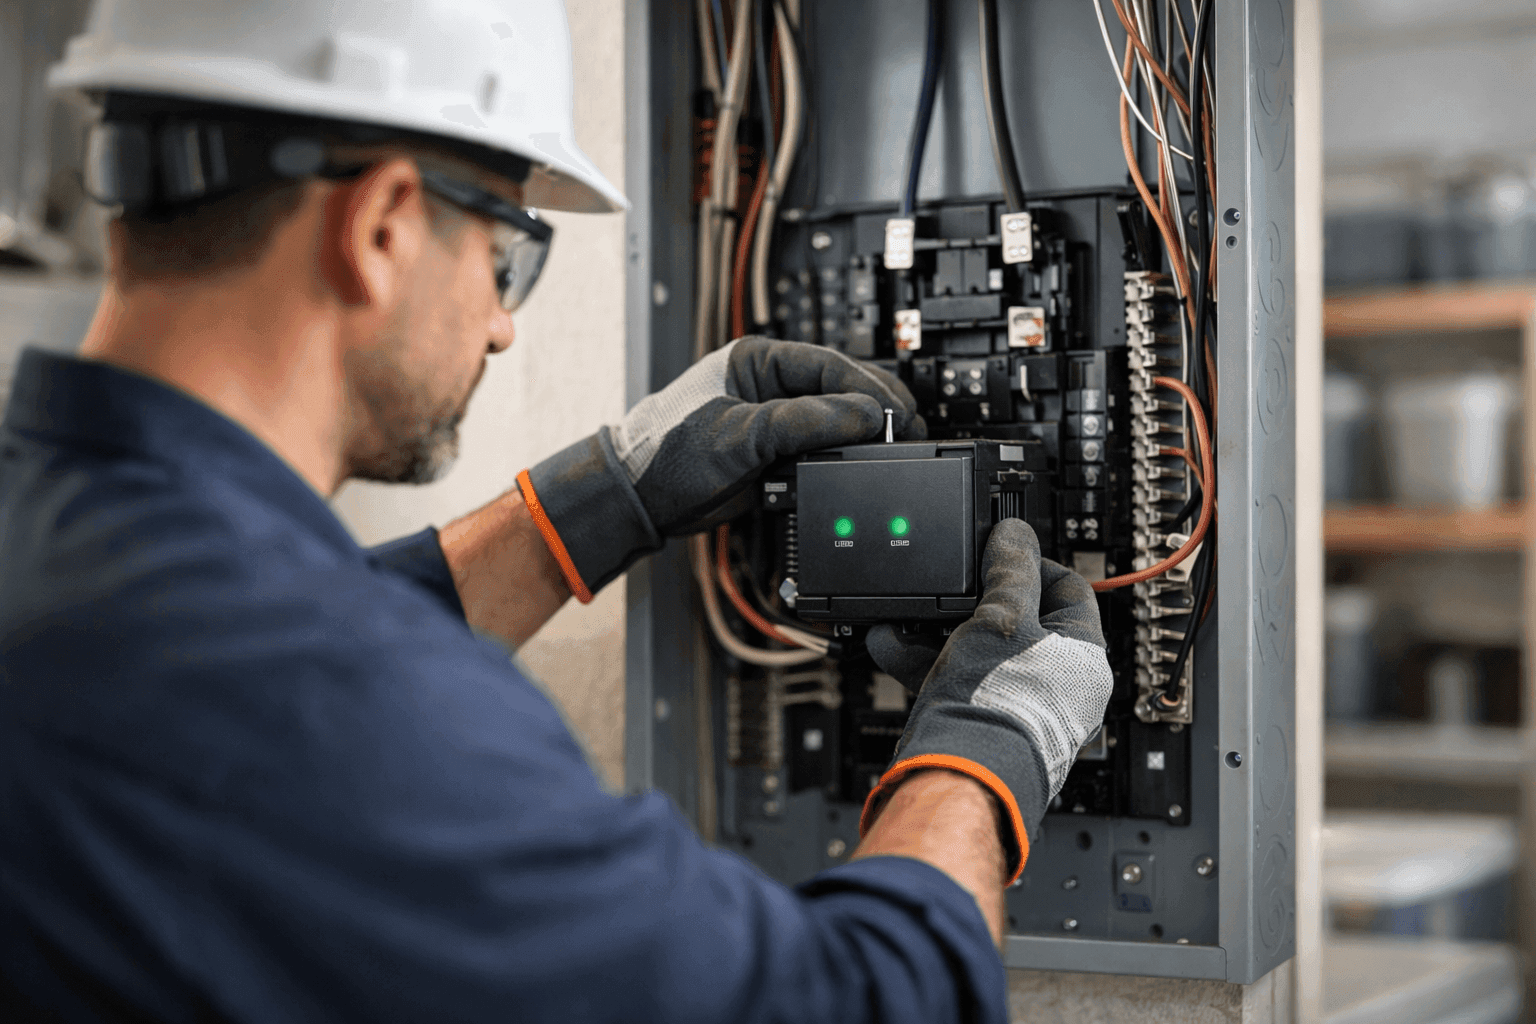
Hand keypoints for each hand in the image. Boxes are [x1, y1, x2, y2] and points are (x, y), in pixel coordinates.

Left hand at [519, 337, 923, 600]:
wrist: (638, 500)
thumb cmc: (665, 452)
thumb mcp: (740, 434)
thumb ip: (804, 422)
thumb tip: (862, 416)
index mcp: (759, 360)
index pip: (830, 365)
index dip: (869, 390)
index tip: (895, 414)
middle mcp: (771, 385)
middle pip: (840, 391)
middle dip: (874, 412)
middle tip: (908, 433)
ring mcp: (774, 421)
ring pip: (834, 423)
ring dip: (861, 438)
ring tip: (893, 452)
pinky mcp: (774, 455)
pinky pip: (820, 452)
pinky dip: (843, 461)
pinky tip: (862, 470)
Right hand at [862, 519, 1111, 879]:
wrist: (959, 779)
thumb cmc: (998, 708)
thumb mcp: (1001, 619)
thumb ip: (1009, 571)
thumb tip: (1014, 536)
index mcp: (1084, 657)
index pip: (1068, 589)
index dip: (1031, 563)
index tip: (998, 551)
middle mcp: (1057, 685)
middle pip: (1017, 619)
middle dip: (971, 599)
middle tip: (948, 584)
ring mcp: (1018, 706)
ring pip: (978, 650)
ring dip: (937, 628)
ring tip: (904, 612)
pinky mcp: (980, 723)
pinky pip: (954, 678)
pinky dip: (924, 659)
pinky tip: (890, 643)